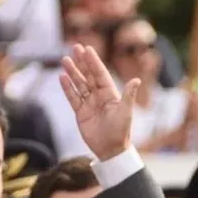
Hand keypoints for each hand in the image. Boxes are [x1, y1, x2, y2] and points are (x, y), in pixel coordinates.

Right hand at [59, 44, 139, 160]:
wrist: (110, 150)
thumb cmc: (121, 131)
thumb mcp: (125, 112)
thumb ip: (128, 95)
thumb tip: (136, 80)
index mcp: (110, 94)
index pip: (100, 74)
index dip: (94, 62)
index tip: (87, 49)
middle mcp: (99, 96)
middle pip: (88, 75)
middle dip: (82, 62)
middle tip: (74, 47)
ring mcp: (89, 104)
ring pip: (79, 84)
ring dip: (72, 72)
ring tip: (65, 60)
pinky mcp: (80, 113)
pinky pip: (72, 97)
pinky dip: (67, 88)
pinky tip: (62, 77)